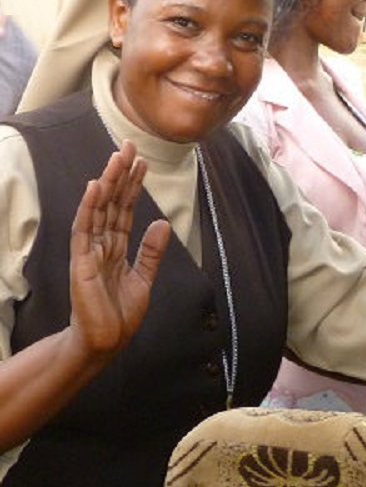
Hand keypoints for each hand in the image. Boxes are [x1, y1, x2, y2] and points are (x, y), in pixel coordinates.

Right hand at [68, 140, 170, 358]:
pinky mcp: (82, 262)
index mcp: (116, 246)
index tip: (141, 161)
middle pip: (112, 202)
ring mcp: (90, 251)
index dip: (133, 185)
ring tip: (116, 157)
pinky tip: (96, 186)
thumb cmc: (119, 314)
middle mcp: (101, 244)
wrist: (106, 341)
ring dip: (108, 182)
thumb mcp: (144, 278)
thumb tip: (162, 223)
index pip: (125, 209)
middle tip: (129, 145)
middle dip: (121, 174)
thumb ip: (150, 251)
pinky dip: (90, 207)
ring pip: (99, 209)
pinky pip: (84, 229)